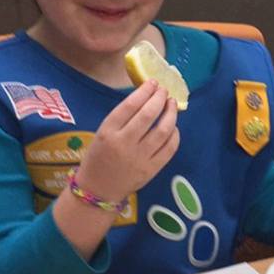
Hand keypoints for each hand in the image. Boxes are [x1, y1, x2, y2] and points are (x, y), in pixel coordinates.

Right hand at [76, 80, 179, 202]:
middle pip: (148, 115)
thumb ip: (122, 118)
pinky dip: (175, 134)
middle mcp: (124, 143)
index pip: (130, 105)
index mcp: (108, 132)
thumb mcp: (102, 133)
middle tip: (164, 90)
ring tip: (171, 104)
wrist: (98, 190)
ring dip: (170, 113)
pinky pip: (170, 148)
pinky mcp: (152, 169)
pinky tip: (173, 126)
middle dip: (159, 98)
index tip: (153, 83)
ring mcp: (140, 157)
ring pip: (163, 130)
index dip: (144, 91)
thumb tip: (147, 97)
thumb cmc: (98, 158)